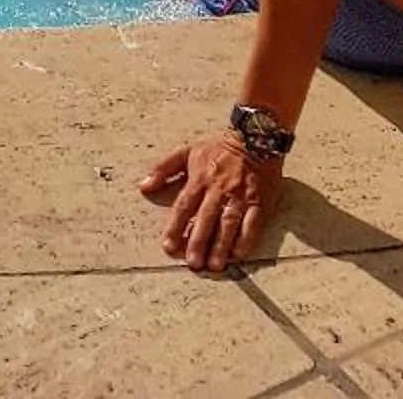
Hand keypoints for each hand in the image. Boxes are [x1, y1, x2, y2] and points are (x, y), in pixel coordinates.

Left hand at [140, 132, 283, 273]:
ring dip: (221, 245)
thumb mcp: (187, 151)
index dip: (175, 226)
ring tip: (213, 265)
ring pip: (228, 224)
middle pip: (206, 218)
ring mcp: (239, 196)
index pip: (184, 206)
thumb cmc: (218, 148)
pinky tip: (238, 254)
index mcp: (199, 178)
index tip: (168, 246)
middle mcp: (218, 189)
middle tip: (193, 263)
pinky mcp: (259, 202)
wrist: (254, 136)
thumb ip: (163, 168)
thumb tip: (143, 186)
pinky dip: (246, 239)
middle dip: (198, 242)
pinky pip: (252, 223)